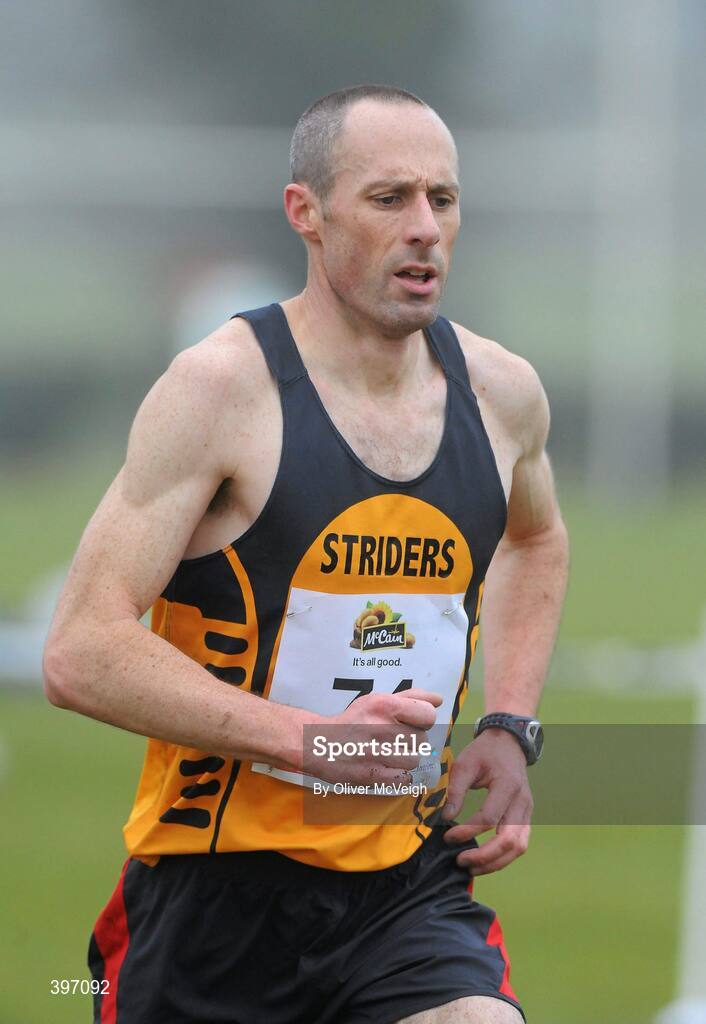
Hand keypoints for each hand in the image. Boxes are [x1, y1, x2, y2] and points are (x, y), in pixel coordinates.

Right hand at [303, 689, 441, 785]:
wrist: (319, 743)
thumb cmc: (353, 720)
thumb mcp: (377, 699)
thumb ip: (410, 697)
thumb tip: (439, 700)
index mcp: (385, 705)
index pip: (428, 715)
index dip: (422, 720)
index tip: (410, 722)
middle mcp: (382, 728)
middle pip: (421, 739)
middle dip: (411, 740)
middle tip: (392, 739)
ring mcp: (377, 754)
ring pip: (414, 760)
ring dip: (404, 758)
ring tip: (387, 753)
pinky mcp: (373, 776)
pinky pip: (404, 779)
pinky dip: (398, 775)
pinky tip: (385, 766)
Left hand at [442, 728, 532, 875]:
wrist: (508, 742)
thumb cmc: (485, 752)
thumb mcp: (465, 763)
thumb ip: (456, 790)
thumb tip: (446, 817)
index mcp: (507, 785)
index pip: (489, 817)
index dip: (468, 831)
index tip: (448, 837)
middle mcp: (522, 801)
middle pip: (509, 840)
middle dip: (485, 856)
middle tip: (461, 861)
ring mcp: (527, 811)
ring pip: (519, 847)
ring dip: (496, 862)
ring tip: (472, 868)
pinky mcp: (526, 817)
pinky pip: (520, 843)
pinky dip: (504, 856)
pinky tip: (485, 860)